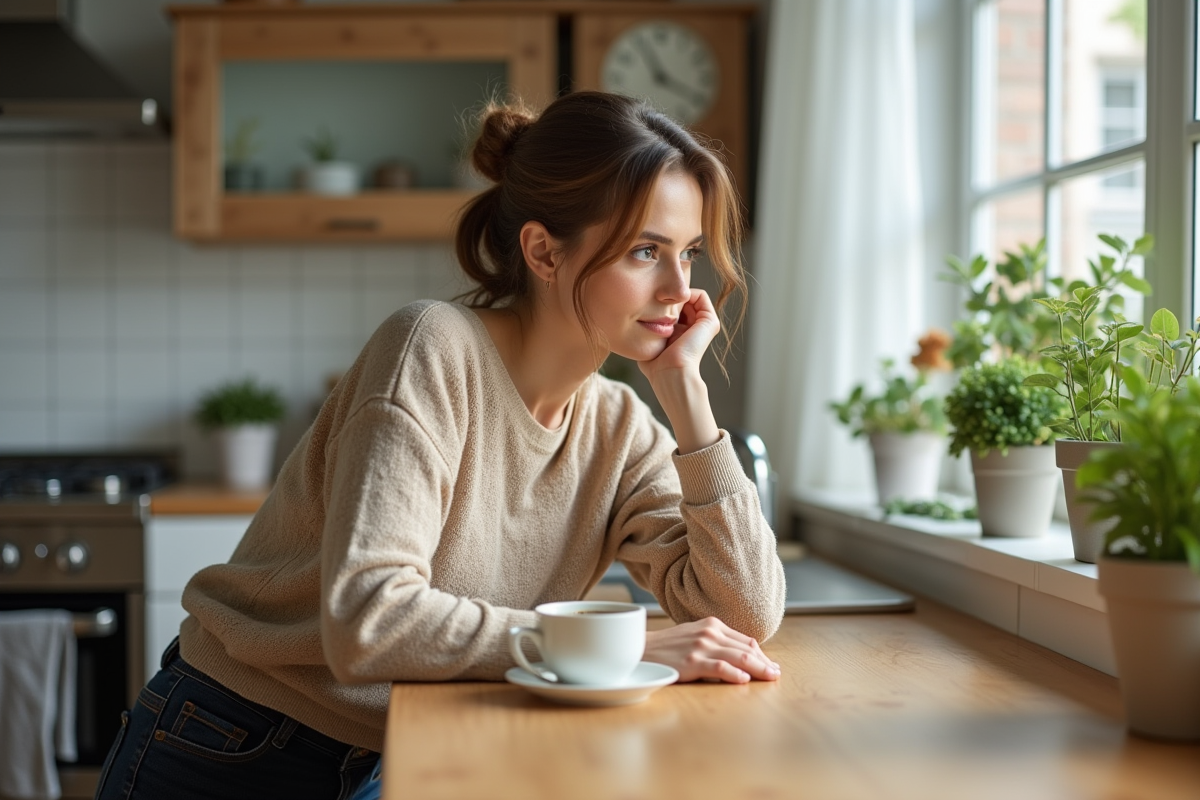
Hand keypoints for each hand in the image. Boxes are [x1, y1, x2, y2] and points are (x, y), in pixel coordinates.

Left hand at [637, 288, 719, 383]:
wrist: (671, 373)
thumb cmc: (656, 364)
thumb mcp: (650, 342)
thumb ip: (648, 332)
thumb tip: (638, 321)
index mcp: (683, 333)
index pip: (673, 308)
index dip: (660, 302)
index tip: (648, 305)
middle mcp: (695, 328)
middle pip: (681, 300)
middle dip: (668, 296)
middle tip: (656, 301)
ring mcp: (704, 324)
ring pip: (690, 296)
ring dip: (676, 295)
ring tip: (664, 302)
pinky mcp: (710, 321)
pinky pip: (700, 295)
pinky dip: (686, 292)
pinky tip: (673, 302)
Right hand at [643, 617, 780, 683]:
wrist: (641, 649)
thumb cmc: (668, 646)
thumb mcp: (694, 636)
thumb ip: (716, 642)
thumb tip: (740, 658)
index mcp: (712, 625)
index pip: (746, 641)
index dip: (762, 655)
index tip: (771, 666)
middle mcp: (710, 632)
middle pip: (747, 649)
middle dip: (765, 663)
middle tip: (776, 674)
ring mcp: (701, 647)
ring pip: (739, 657)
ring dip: (759, 669)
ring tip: (770, 678)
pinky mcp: (692, 661)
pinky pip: (719, 667)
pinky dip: (734, 674)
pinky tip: (744, 680)